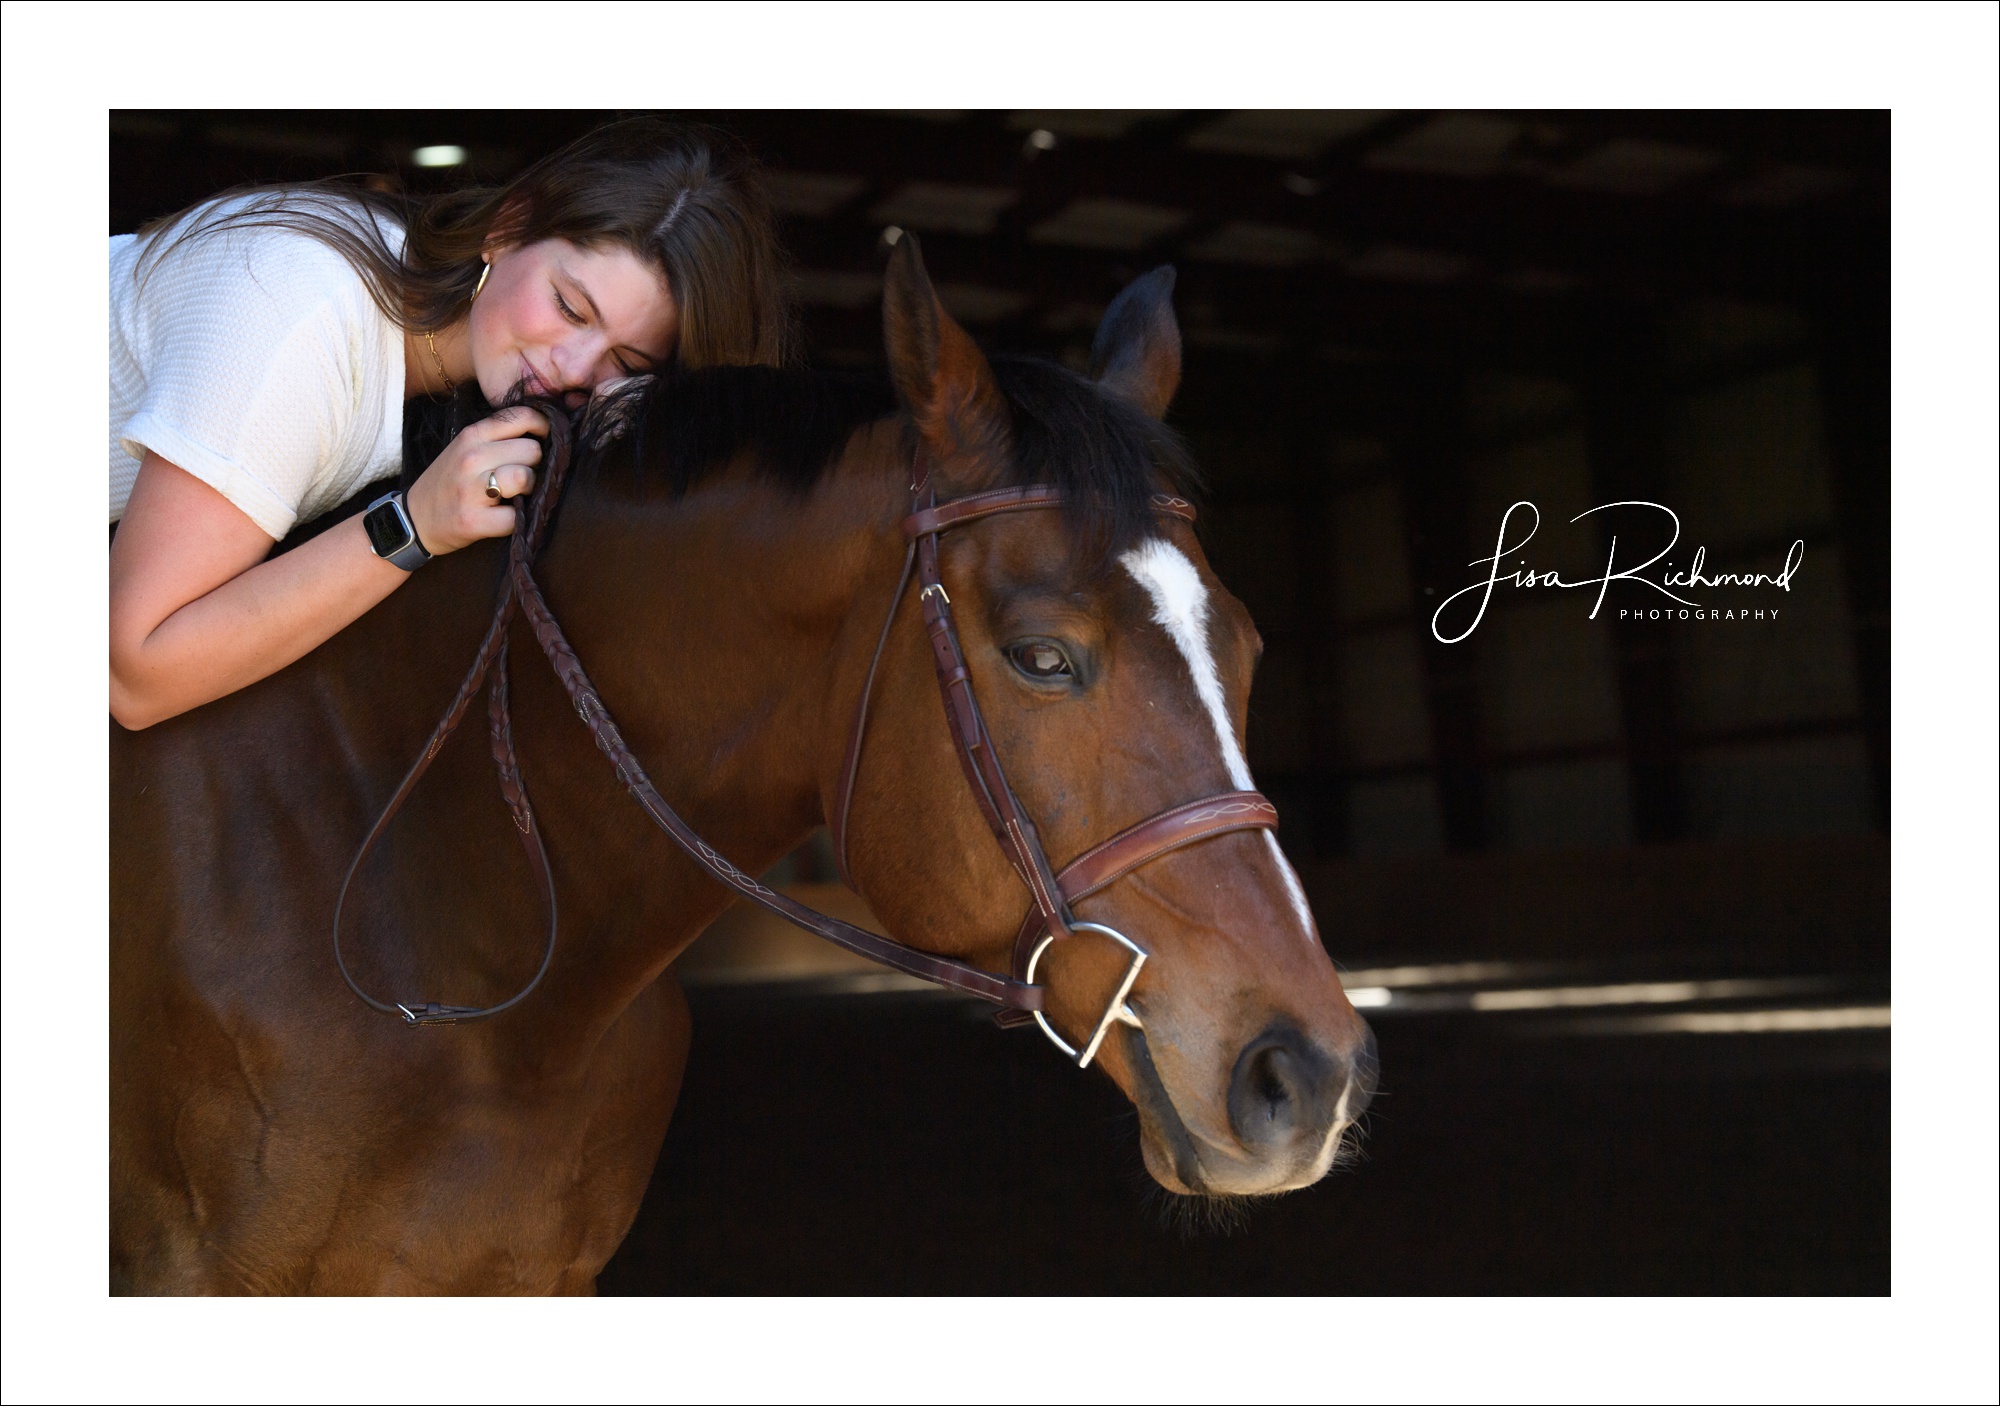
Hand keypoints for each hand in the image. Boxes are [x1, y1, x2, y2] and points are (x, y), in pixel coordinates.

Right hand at [404, 405, 548, 554]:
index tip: (545, 441)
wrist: (414, 519)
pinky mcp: (473, 520)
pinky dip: (517, 521)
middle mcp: (471, 457)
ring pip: (526, 478)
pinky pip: (516, 517)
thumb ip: (498, 437)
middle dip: (536, 465)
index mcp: (472, 435)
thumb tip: (545, 434)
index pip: (523, 417)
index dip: (543, 428)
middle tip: (524, 476)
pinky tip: (505, 517)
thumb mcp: (465, 448)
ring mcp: (471, 489)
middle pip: (532, 450)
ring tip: (516, 495)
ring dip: (529, 490)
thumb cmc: (449, 482)